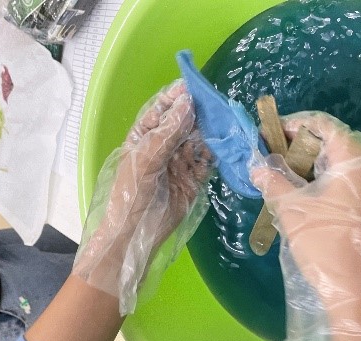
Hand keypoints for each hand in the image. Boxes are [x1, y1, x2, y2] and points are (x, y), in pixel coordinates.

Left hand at [74, 81, 210, 311]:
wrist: (136, 233)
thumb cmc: (131, 194)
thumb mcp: (145, 159)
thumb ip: (167, 132)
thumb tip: (188, 103)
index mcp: (144, 137)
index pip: (162, 110)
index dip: (177, 98)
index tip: (194, 86)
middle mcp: (163, 146)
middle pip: (184, 123)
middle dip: (199, 112)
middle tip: (218, 102)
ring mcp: (179, 163)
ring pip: (198, 140)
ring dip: (211, 131)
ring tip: (227, 120)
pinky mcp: (193, 179)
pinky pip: (207, 161)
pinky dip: (218, 152)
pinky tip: (228, 142)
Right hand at [252, 112, 360, 317]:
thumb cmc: (327, 244)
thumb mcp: (292, 210)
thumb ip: (273, 181)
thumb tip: (257, 166)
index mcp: (357, 157)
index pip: (323, 124)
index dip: (292, 125)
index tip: (268, 135)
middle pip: (337, 141)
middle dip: (303, 147)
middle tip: (276, 159)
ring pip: (348, 164)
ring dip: (318, 166)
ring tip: (290, 180)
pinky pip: (358, 182)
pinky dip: (334, 182)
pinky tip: (315, 198)